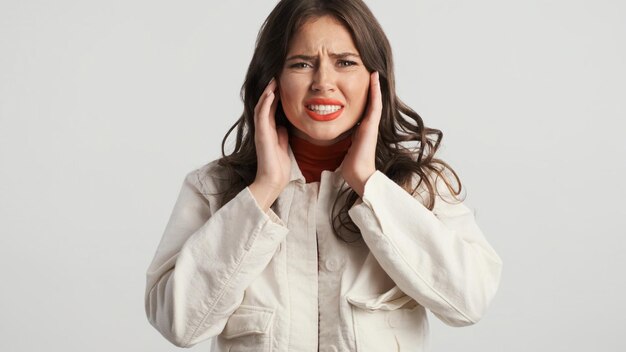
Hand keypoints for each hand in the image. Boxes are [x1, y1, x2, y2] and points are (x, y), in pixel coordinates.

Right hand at [249, 78, 290, 211]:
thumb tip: (286, 124)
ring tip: (274, 79)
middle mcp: (264, 127)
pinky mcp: (261, 134)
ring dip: (268, 92)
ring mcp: (261, 130)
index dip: (277, 94)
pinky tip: (271, 93)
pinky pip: (261, 114)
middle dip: (272, 89)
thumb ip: (283, 133)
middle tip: (278, 75)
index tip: (284, 82)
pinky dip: (265, 102)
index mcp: (270, 129)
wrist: (273, 180)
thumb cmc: (279, 165)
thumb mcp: (284, 144)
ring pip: (262, 105)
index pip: (273, 107)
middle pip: (266, 103)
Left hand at [341, 71, 382, 197]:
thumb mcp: (344, 145)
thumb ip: (342, 137)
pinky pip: (374, 104)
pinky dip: (375, 91)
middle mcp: (368, 124)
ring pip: (375, 100)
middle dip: (370, 87)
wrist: (358, 173)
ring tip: (373, 71)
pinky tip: (374, 79)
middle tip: (370, 71)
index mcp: (361, 128)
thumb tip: (331, 132)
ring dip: (375, 85)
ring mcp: (371, 124)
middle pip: (370, 101)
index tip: (360, 82)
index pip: (363, 107)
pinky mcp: (371, 125)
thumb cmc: (350, 164)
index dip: (363, 95)